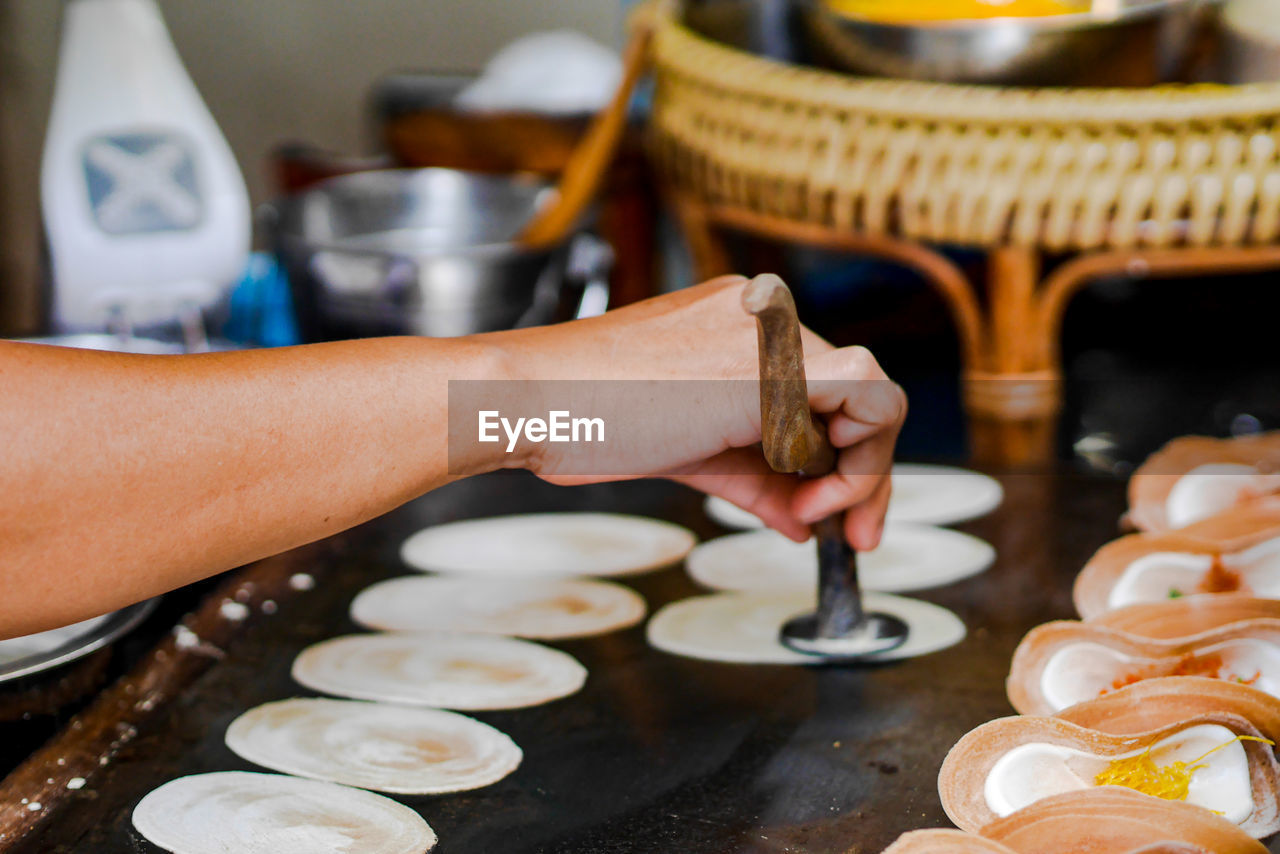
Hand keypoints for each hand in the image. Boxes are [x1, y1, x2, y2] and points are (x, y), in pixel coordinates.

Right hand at [496, 276, 906, 549]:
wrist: (532, 399)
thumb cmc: (585, 419)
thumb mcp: (690, 452)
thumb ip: (755, 480)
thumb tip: (804, 522)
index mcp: (740, 325)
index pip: (820, 388)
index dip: (839, 455)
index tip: (824, 509)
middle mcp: (765, 319)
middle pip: (852, 396)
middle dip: (863, 472)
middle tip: (857, 533)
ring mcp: (774, 335)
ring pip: (872, 396)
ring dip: (862, 470)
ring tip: (818, 515)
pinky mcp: (777, 366)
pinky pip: (868, 398)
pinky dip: (862, 456)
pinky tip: (815, 495)